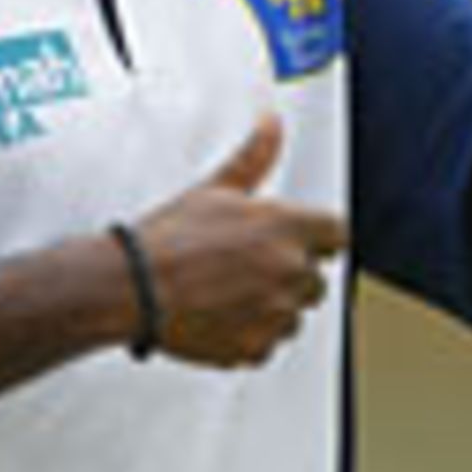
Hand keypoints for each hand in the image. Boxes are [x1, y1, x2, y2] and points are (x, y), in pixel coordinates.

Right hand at [132, 113, 347, 368]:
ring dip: (272, 307)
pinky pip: (268, 344)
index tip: (300, 240)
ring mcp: (276, 312)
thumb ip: (254, 156)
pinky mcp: (257, 347)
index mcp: (286, 226)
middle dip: (291, 274)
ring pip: (292, 315)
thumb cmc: (168, 239)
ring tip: (228, 292)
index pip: (339, 234)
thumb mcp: (215, 188)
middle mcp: (290, 270)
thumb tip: (271, 124)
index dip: (319, 237)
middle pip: (317, 279)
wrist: (133, 288)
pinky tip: (219, 315)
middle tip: (247, 267)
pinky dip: (250, 335)